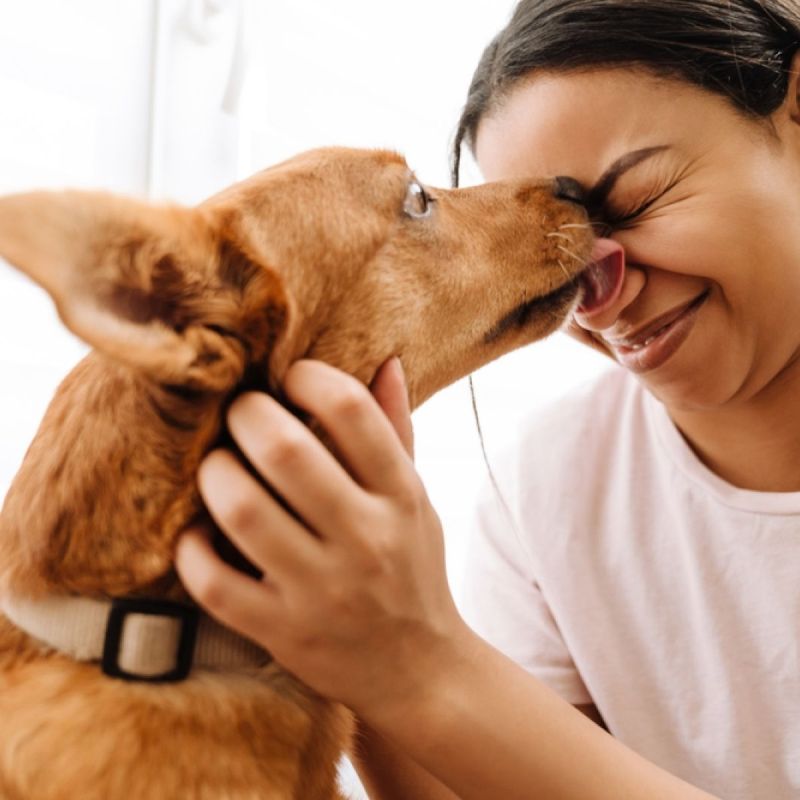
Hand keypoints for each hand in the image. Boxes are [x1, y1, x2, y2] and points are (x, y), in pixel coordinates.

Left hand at [175, 358, 469, 722]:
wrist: (419, 670)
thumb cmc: (411, 569)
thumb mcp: (416, 498)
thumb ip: (396, 430)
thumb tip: (386, 360)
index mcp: (400, 496)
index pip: (351, 410)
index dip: (308, 377)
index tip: (290, 379)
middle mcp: (365, 539)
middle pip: (285, 449)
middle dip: (246, 414)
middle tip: (238, 413)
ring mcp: (322, 590)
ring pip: (242, 509)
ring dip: (215, 474)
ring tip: (217, 466)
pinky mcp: (283, 633)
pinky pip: (214, 583)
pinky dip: (192, 549)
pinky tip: (200, 532)